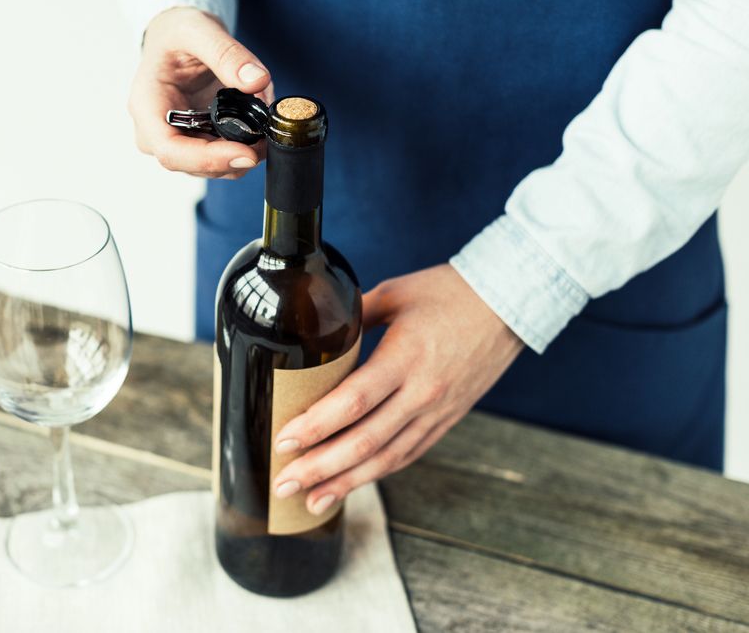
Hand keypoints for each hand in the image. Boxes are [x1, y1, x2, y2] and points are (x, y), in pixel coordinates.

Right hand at [127, 7, 273, 178]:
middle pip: (194, 165)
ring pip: (212, 167)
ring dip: (242, 152)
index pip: (171, 150)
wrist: (176, 39)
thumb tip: (257, 80)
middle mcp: (156, 133)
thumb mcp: (199, 30)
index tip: (246, 153)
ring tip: (263, 123)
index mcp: (147, 107)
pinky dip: (243, 146)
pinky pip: (221, 157)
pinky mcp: (195, 143)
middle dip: (234, 157)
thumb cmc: (176, 34)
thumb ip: (227, 54)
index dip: (209, 159)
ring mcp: (176, 142)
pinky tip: (256, 125)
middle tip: (266, 138)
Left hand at [271, 264, 523, 514]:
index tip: (284, 440)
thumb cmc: (450, 292)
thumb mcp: (395, 293)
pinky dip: (377, 473)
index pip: (353, 402)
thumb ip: (354, 315)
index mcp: (406, 358)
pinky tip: (351, 484)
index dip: (316, 426)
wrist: (510, 303)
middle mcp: (423, 393)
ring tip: (311, 501)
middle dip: (320, 468)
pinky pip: (408, 454)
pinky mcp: (448, 420)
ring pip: (386, 458)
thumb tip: (315, 330)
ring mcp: (438, 411)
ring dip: (345, 483)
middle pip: (364, 442)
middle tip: (283, 484)